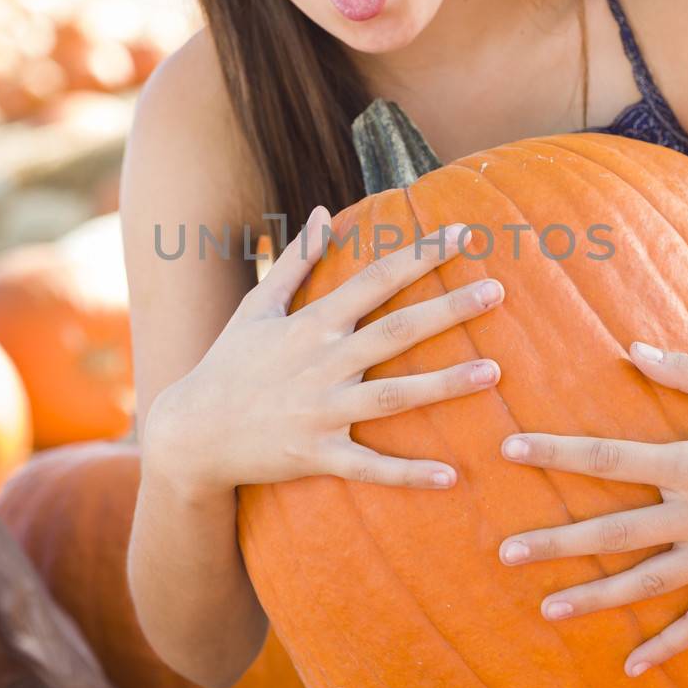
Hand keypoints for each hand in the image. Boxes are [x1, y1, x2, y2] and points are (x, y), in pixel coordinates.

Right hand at [144, 205, 506, 493]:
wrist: (189, 433)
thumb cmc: (227, 364)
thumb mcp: (256, 306)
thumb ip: (296, 259)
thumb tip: (323, 212)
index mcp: (312, 323)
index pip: (375, 279)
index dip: (420, 255)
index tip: (464, 235)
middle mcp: (322, 362)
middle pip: (395, 331)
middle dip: (448, 310)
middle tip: (498, 292)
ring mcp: (320, 410)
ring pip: (393, 395)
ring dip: (444, 385)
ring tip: (494, 373)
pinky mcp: (315, 454)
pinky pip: (369, 466)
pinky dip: (408, 473)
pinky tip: (450, 476)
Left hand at [496, 340, 687, 678]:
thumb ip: (685, 372)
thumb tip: (631, 348)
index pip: (609, 459)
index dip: (557, 453)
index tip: (510, 449)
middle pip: (615, 531)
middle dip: (557, 542)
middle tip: (506, 552)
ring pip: (646, 583)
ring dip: (595, 598)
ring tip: (546, 609)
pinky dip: (668, 647)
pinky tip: (632, 666)